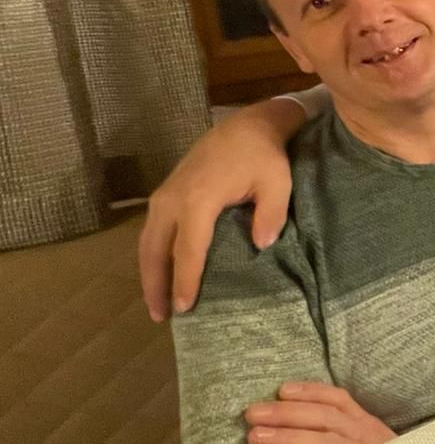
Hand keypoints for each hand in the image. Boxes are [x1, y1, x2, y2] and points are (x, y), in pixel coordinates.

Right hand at [139, 98, 305, 320]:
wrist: (248, 125)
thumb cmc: (265, 156)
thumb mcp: (278, 183)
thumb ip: (272, 215)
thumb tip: (262, 245)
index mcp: (198, 200)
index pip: (188, 251)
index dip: (184, 281)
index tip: (184, 308)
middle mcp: (172, 199)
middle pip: (155, 251)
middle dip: (156, 285)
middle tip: (161, 317)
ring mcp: (165, 195)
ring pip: (147, 242)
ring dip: (149, 273)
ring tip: (157, 304)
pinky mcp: (166, 192)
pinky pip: (152, 231)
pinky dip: (152, 255)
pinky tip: (160, 272)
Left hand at [244, 382, 395, 443]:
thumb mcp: (368, 443)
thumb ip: (342, 431)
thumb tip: (297, 420)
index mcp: (365, 423)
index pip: (337, 399)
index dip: (309, 392)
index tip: (281, 390)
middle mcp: (364, 436)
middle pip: (322, 418)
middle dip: (284, 414)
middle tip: (251, 415)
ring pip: (322, 441)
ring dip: (286, 436)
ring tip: (254, 437)